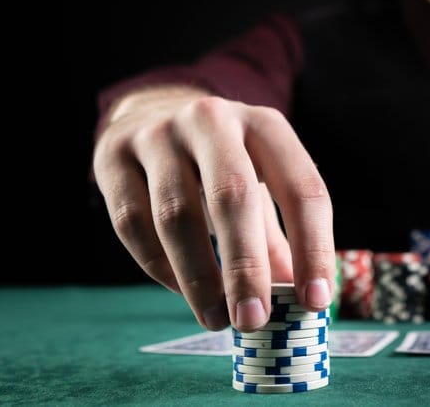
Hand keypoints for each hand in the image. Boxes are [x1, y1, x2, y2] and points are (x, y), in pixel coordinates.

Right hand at [92, 87, 334, 331]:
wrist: (151, 110)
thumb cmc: (221, 161)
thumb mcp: (261, 181)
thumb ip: (279, 240)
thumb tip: (298, 305)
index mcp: (265, 124)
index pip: (301, 187)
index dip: (313, 246)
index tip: (316, 299)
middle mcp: (212, 120)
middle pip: (233, 195)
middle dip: (245, 266)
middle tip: (254, 319)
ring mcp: (158, 134)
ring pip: (176, 214)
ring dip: (198, 277)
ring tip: (215, 319)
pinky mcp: (112, 155)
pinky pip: (132, 221)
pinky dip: (159, 265)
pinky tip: (181, 291)